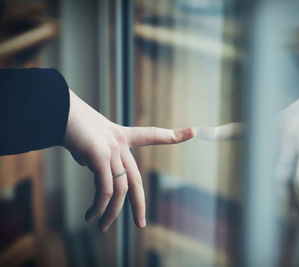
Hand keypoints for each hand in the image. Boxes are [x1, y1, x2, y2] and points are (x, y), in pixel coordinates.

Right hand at [63, 90, 193, 230]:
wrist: (55, 110)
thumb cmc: (70, 124)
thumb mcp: (88, 142)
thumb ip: (98, 157)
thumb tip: (97, 172)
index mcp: (121, 135)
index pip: (151, 134)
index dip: (172, 135)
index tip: (192, 131)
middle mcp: (120, 143)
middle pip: (136, 179)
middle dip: (139, 204)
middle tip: (140, 224)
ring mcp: (112, 149)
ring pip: (120, 189)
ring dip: (111, 213)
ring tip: (101, 226)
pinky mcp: (100, 155)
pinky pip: (105, 189)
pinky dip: (99, 206)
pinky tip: (91, 215)